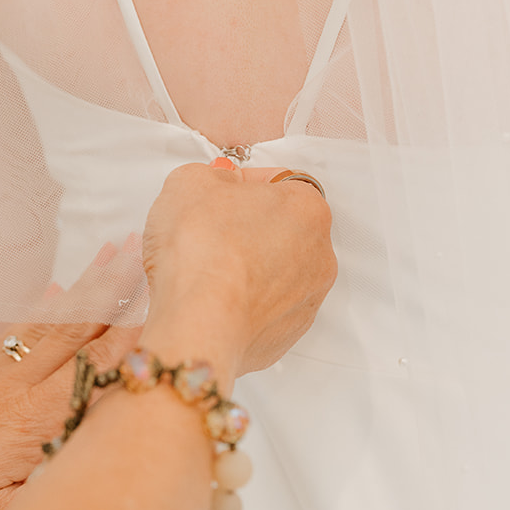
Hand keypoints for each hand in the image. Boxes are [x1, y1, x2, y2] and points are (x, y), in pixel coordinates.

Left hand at [0, 255, 142, 509]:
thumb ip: (55, 490)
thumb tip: (108, 466)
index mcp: (28, 424)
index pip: (99, 372)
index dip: (139, 342)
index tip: (172, 310)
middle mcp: (15, 386)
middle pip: (80, 330)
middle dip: (120, 292)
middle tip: (153, 254)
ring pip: (52, 322)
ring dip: (89, 286)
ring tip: (118, 252)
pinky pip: (17, 330)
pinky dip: (45, 306)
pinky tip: (59, 288)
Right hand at [142, 162, 336, 380]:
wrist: (200, 324)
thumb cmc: (203, 253)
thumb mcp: (191, 181)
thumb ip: (211, 175)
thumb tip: (214, 185)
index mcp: (307, 208)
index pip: (281, 182)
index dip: (244, 184)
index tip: (220, 193)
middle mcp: (319, 255)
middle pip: (283, 229)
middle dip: (249, 228)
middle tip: (211, 231)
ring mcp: (306, 298)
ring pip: (277, 272)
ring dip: (249, 268)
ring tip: (209, 270)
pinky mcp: (287, 334)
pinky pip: (266, 309)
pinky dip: (244, 303)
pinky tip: (215, 299)